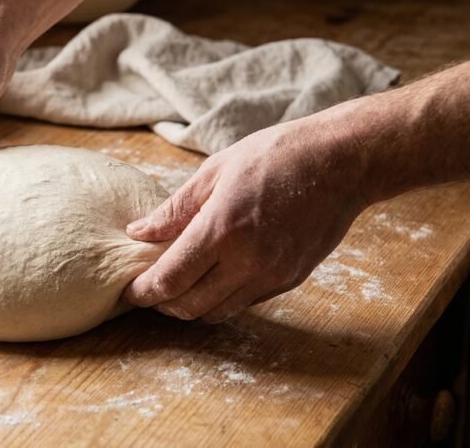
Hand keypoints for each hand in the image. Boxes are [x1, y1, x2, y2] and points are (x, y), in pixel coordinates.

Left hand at [124, 117, 369, 321]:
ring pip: (217, 312)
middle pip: (190, 305)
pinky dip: (221, 299)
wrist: (341, 163)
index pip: (170, 279)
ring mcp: (272, 275)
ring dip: (191, 307)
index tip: (128, 290)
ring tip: (176, 288)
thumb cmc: (276, 156)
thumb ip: (174, 209)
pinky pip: (245, 303)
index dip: (143, 291)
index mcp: (222, 229)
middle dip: (162, 304)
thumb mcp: (215, 171)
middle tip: (147, 291)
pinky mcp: (290, 280)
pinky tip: (211, 279)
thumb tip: (138, 232)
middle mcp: (247, 261)